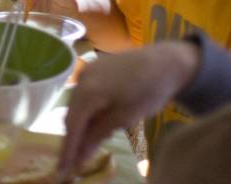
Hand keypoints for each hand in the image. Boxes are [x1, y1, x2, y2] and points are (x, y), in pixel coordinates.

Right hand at [58, 41, 199, 177]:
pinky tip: (96, 121)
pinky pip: (84, 93)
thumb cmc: (149, 92)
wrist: (167, 61)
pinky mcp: (94, 69)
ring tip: (86, 144)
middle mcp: (81, 79)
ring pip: (77, 104)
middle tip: (74, 160)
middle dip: (72, 137)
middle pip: (71, 114)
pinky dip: (87, 110)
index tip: (64, 169)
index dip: (67, 148)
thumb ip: (98, 134)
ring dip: (80, 124)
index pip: (71, 125)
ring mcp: (87, 72)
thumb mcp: (125, 117)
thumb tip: (79, 156)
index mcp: (87, 91)